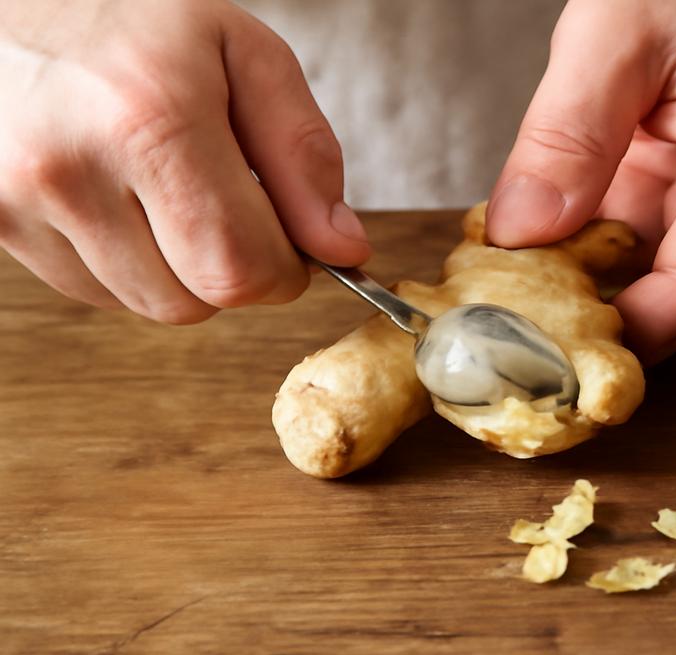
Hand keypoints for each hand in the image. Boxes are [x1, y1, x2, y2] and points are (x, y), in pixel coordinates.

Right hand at [0, 0, 369, 323]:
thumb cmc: (138, 20)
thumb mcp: (244, 55)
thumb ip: (303, 154)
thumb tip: (343, 248)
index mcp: (151, 118)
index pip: (239, 268)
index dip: (285, 270)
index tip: (294, 242)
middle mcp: (73, 168)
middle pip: (193, 301)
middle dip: (236, 271)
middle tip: (234, 207)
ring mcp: (20, 200)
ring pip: (146, 305)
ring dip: (182, 270)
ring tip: (169, 188)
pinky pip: (95, 292)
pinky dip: (129, 263)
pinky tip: (124, 197)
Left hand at [487, 0, 675, 362]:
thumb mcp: (621, 28)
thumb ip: (569, 137)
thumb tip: (520, 237)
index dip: (624, 339)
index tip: (545, 359)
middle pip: (671, 288)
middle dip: (590, 318)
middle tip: (505, 335)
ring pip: (642, 257)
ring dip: (574, 279)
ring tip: (498, 295)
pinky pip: (626, 215)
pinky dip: (574, 232)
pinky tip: (520, 238)